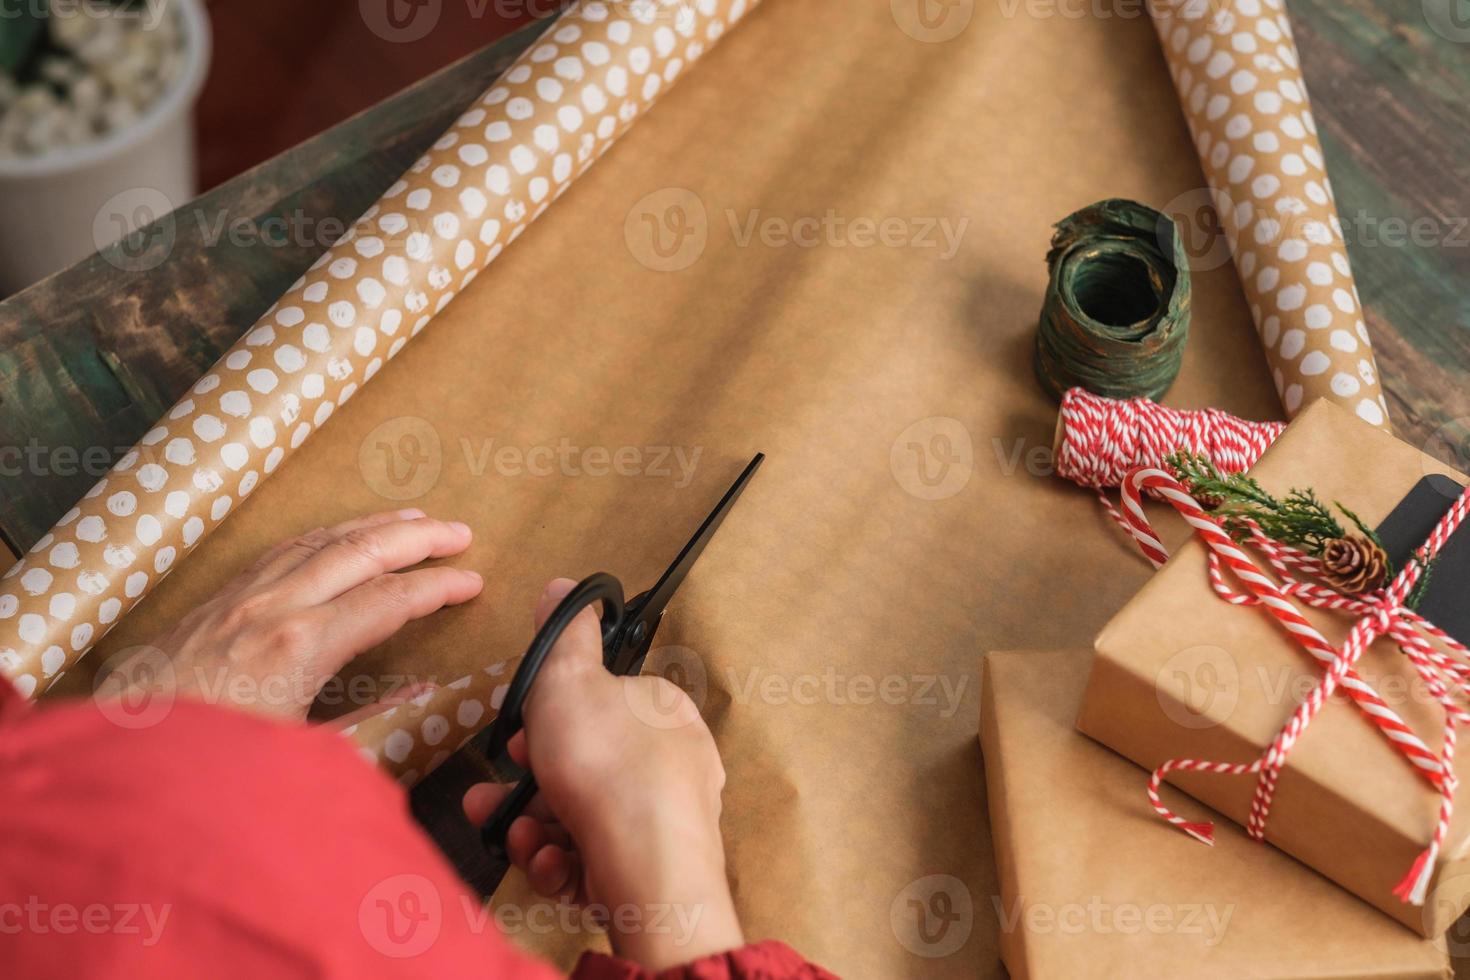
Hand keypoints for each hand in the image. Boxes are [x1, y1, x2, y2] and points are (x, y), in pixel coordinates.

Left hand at [103, 509, 482, 722]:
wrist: (118, 758)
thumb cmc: (210, 767)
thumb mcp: (302, 759)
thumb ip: (371, 724)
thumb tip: (426, 693)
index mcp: (301, 648)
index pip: (390, 599)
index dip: (438, 586)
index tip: (473, 582)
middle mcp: (273, 608)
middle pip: (361, 552)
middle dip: (418, 537)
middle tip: (460, 532)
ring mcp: (241, 598)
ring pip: (321, 541)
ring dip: (373, 526)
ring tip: (413, 519)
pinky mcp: (215, 601)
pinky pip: (281, 550)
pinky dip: (324, 535)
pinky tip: (337, 536)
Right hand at [463, 579, 743, 969]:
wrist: (648, 869)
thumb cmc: (609, 765)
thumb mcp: (572, 680)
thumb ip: (564, 637)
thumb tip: (562, 589)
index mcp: (663, 712)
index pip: (603, 705)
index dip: (551, 718)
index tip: (517, 732)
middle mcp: (672, 766)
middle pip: (583, 767)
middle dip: (528, 784)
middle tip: (496, 794)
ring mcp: (664, 824)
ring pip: (580, 819)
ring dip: (533, 827)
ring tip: (514, 836)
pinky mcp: (652, 875)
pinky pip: (594, 863)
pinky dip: (562, 863)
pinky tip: (549, 864)